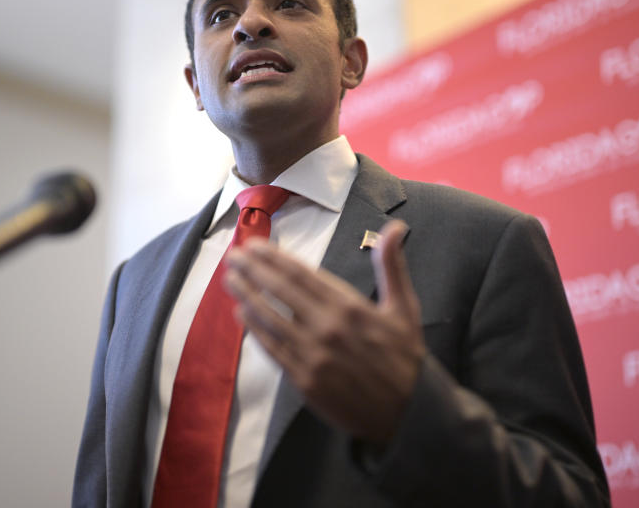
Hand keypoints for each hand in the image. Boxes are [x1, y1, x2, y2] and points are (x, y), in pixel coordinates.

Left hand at [224, 219, 424, 443]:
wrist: (408, 412)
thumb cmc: (404, 356)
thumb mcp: (405, 307)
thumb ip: (391, 266)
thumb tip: (395, 227)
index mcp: (349, 306)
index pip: (301, 274)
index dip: (274, 258)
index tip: (255, 245)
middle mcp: (327, 328)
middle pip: (280, 291)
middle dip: (253, 270)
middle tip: (234, 255)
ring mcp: (313, 355)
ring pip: (270, 319)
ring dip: (247, 296)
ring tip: (230, 279)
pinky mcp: (304, 380)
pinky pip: (273, 350)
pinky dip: (255, 330)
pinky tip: (242, 315)